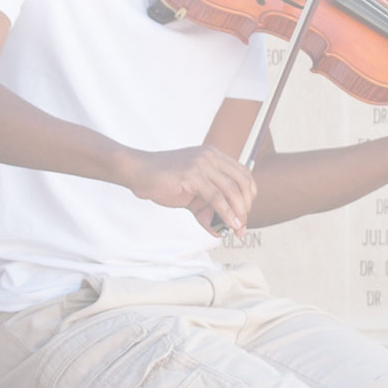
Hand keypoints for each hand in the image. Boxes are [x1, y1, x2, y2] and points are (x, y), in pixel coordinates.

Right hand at [124, 142, 257, 236]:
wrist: (138, 172)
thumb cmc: (164, 181)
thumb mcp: (191, 194)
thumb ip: (206, 209)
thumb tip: (220, 231)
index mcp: (214, 156)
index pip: (243, 174)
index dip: (249, 196)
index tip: (246, 214)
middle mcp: (211, 156)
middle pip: (242, 182)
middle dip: (246, 207)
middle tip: (243, 226)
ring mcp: (202, 164)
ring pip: (232, 190)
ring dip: (239, 213)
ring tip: (238, 229)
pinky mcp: (192, 175)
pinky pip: (216, 198)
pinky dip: (227, 214)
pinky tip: (229, 225)